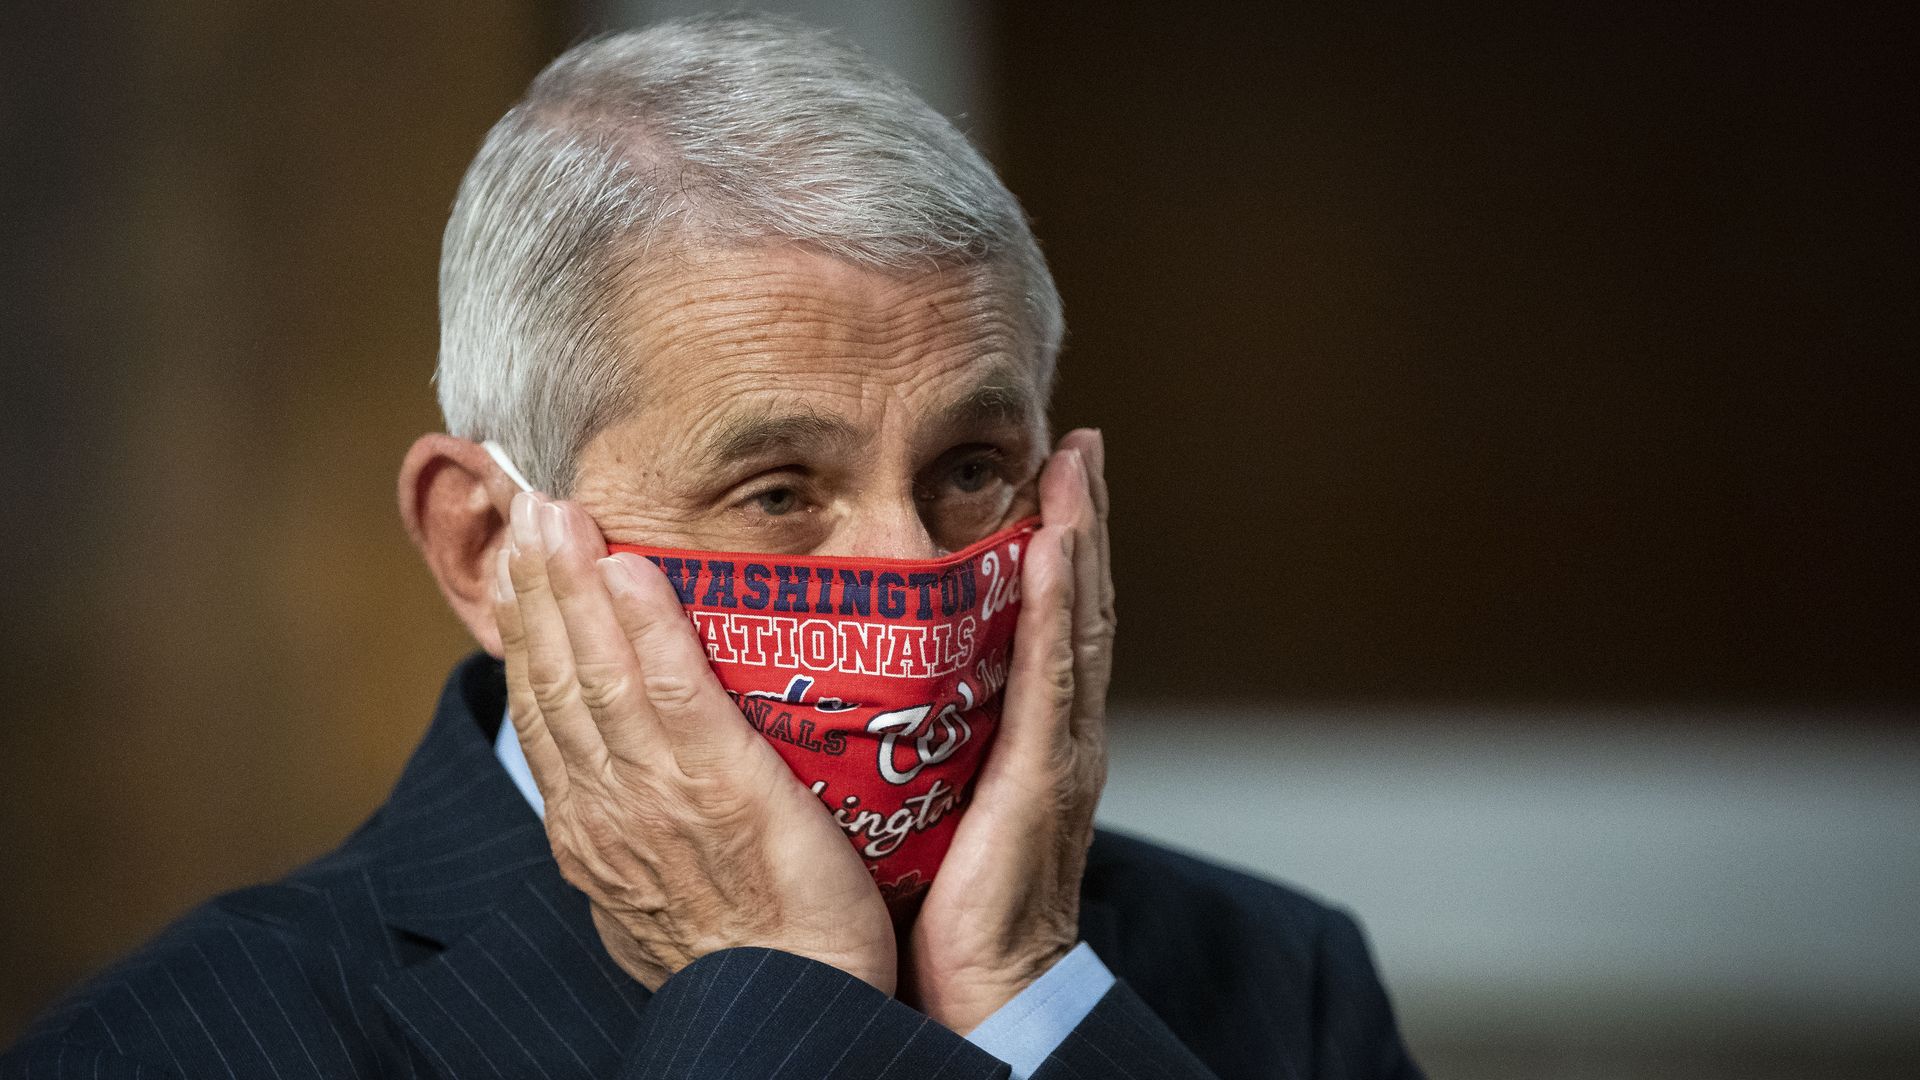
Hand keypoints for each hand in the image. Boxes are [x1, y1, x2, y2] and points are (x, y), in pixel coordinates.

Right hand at [494, 492, 895, 992]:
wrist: (797, 1008)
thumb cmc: (749, 955)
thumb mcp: (659, 893)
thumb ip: (636, 831)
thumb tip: (627, 788)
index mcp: (589, 828)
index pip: (543, 710)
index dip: (528, 631)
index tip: (521, 566)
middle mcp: (606, 807)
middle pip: (554, 678)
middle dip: (538, 590)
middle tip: (528, 508)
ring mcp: (656, 798)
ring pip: (597, 674)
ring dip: (573, 588)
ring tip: (560, 516)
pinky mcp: (723, 790)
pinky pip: (675, 695)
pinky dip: (647, 631)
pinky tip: (631, 572)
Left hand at [904, 428, 1112, 1031]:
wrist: (979, 990)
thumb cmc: (938, 909)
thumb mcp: (929, 803)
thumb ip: (918, 743)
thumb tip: (867, 697)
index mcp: (1029, 737)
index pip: (1046, 623)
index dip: (1057, 548)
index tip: (1052, 477)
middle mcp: (1060, 732)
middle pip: (1078, 606)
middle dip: (1083, 522)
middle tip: (1080, 444)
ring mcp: (1063, 751)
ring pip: (1079, 623)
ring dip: (1084, 538)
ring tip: (1079, 466)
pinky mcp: (1048, 776)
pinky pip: (1055, 674)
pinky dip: (1063, 605)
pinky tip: (1059, 546)